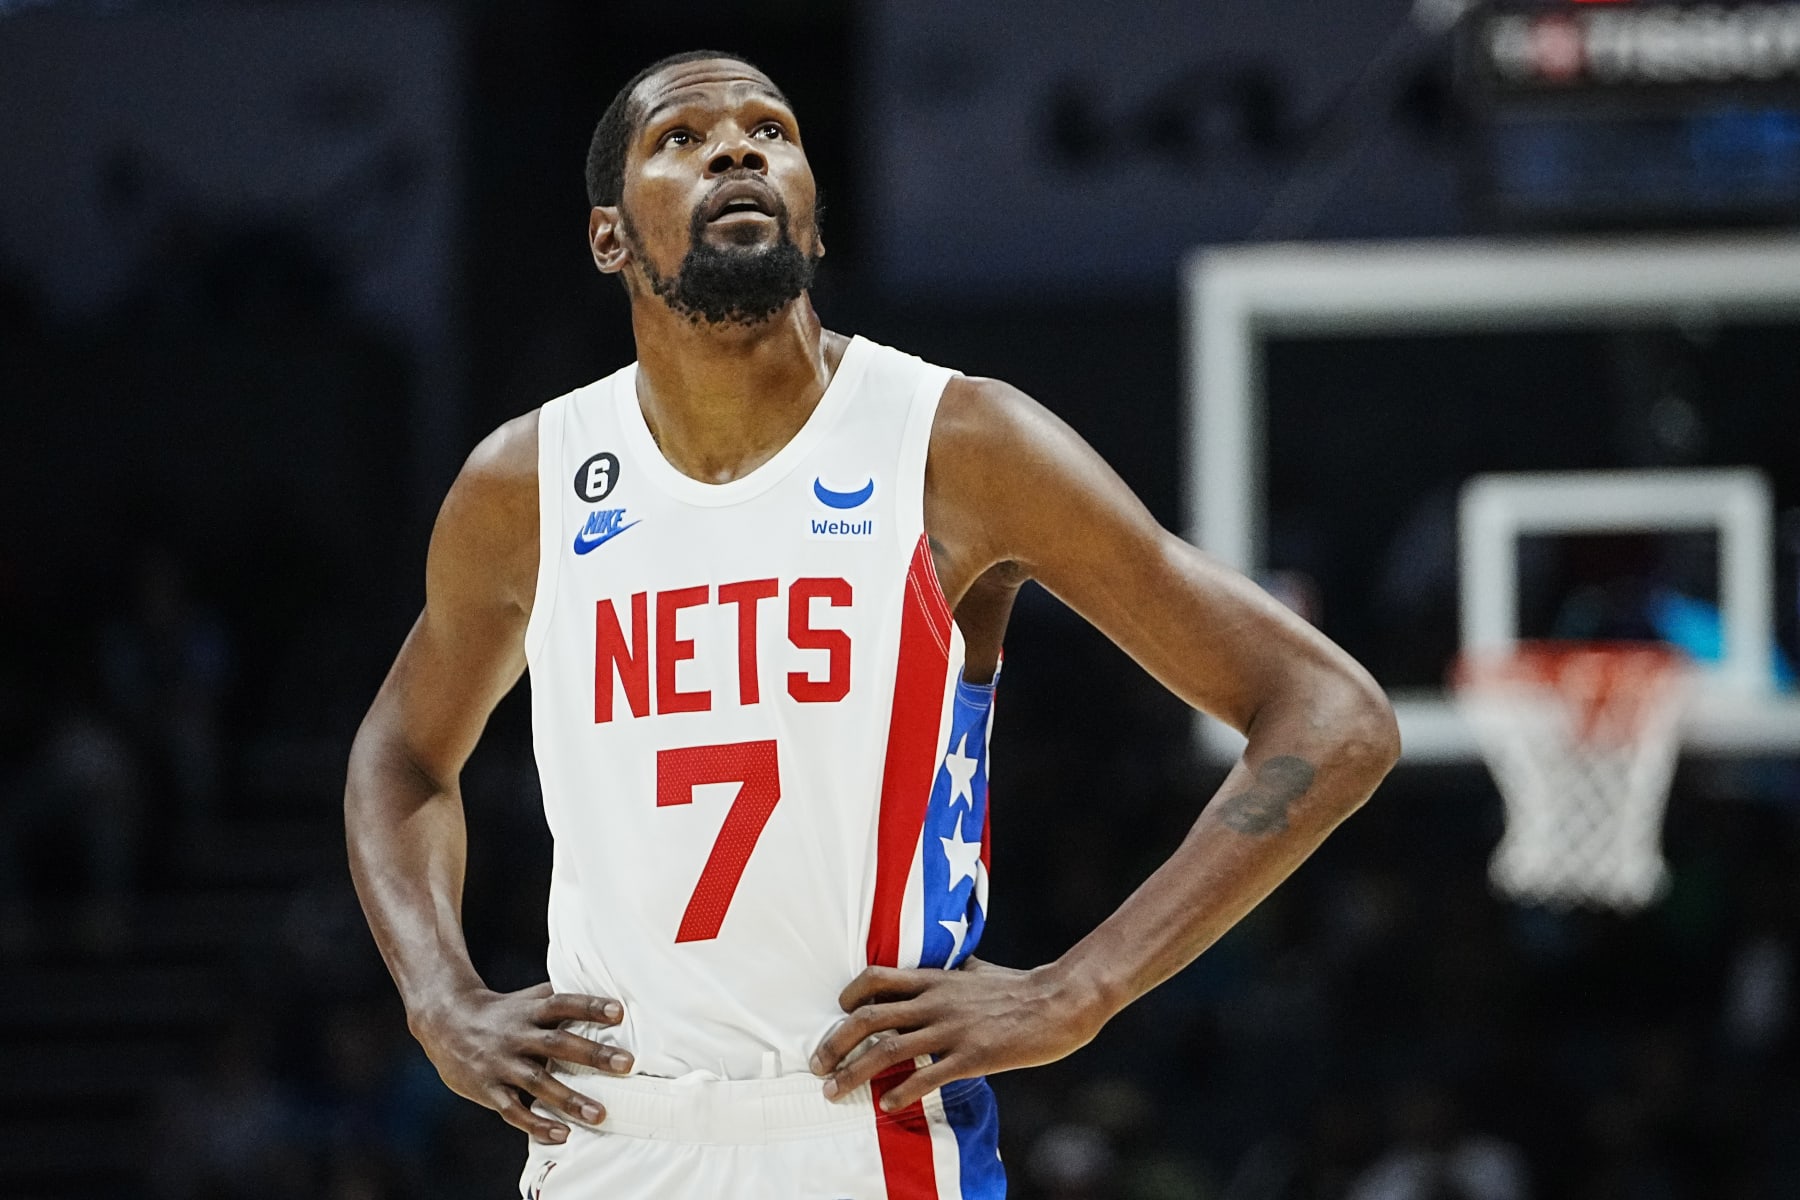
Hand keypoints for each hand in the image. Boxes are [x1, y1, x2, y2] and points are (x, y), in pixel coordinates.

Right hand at [409, 981, 631, 1142]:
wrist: (445, 1023)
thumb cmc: (500, 1012)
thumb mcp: (526, 999)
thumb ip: (558, 997)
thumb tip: (603, 988)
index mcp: (529, 1011)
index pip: (562, 1003)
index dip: (590, 1006)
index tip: (619, 1012)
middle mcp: (516, 1035)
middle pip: (557, 1044)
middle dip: (592, 1054)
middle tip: (627, 1064)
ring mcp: (501, 1064)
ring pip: (537, 1082)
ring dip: (569, 1099)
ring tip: (600, 1114)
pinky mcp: (488, 1089)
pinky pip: (513, 1110)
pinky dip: (537, 1123)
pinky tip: (562, 1134)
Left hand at [810, 958, 1107, 1111]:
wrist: (1060, 1002)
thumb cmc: (1021, 987)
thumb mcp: (979, 970)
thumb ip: (955, 970)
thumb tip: (948, 966)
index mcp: (935, 978)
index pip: (876, 978)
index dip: (848, 996)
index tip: (837, 1016)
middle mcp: (936, 1000)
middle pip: (868, 1017)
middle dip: (834, 1042)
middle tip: (816, 1064)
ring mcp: (953, 1028)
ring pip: (888, 1049)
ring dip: (854, 1072)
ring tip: (833, 1091)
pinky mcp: (973, 1055)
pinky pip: (927, 1076)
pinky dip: (901, 1091)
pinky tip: (886, 1105)